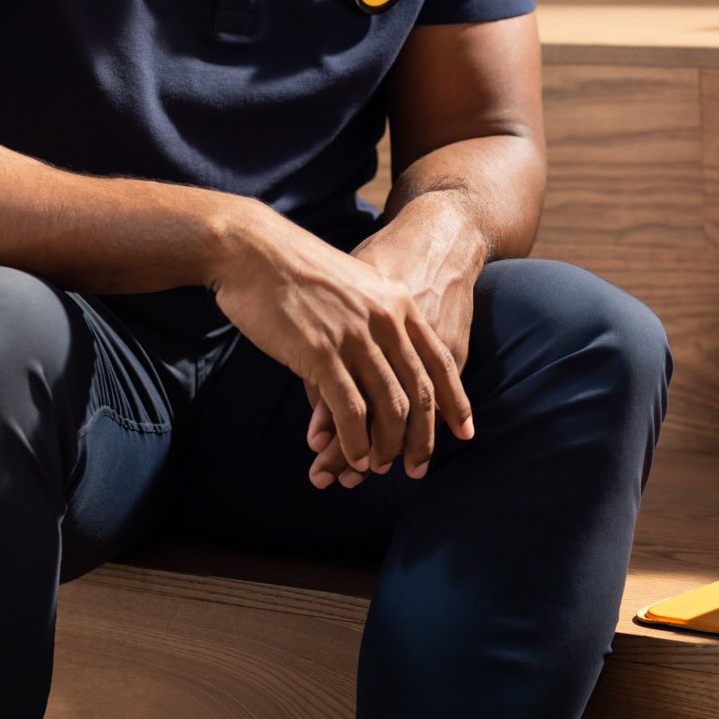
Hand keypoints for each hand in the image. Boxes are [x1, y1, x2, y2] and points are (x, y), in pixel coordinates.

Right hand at [208, 207, 473, 487]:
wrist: (253, 250)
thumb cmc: (298, 270)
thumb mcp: (355, 286)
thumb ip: (375, 319)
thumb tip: (384, 359)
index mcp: (398, 303)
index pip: (440, 362)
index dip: (455, 402)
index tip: (464, 433)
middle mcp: (385, 320)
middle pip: (419, 391)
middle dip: (423, 438)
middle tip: (418, 469)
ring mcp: (355, 336)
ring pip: (388, 407)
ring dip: (386, 446)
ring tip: (379, 468)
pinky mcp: (321, 352)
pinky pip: (349, 409)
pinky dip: (355, 441)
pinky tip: (353, 457)